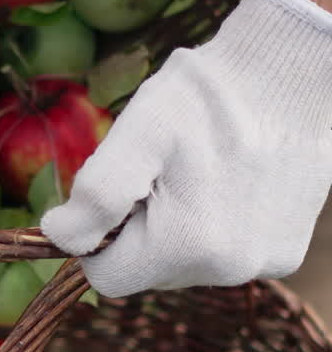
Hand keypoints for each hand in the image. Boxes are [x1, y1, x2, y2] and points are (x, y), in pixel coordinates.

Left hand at [41, 0, 331, 295]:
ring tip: (202, 172)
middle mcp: (229, 270)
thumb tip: (59, 238)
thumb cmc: (207, 96)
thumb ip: (96, 193)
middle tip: (166, 172)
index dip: (100, 235)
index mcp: (187, 247)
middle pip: (149, 271)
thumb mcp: (139, 132)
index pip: (108, 278)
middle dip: (141, 229)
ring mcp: (262, 265)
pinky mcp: (285, 254)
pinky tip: (232, 182)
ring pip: (186, 265)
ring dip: (179, 228)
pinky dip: (217, 227)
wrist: (292, 73)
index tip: (124, 189)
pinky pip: (225, 255)